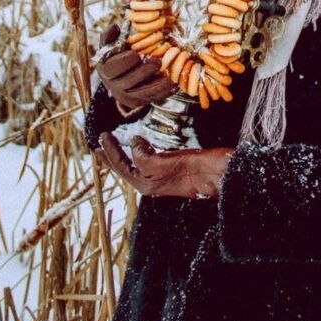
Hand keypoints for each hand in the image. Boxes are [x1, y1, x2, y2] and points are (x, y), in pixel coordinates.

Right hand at [96, 23, 176, 110]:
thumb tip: (115, 27)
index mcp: (106, 70)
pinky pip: (151, 98)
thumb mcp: (109, 45)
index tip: (135, 54)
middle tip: (157, 62)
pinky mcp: (138, 101)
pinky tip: (174, 85)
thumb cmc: (114, 56)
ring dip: (157, 86)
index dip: (124, 61)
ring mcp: (126, 95)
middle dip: (144, 72)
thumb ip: (110, 36)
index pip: (113, 68)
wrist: (115, 77)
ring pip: (142, 93)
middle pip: (129, 81)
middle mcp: (114, 85)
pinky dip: (164, 93)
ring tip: (170, 78)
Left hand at [96, 133, 234, 198]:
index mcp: (146, 184)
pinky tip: (143, 144)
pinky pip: (150, 159)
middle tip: (100, 144)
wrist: (220, 175)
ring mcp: (163, 177)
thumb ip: (144, 156)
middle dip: (113, 156)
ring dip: (125, 154)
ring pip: (137, 164)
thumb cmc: (195, 170)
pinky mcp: (174, 168)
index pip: (121, 165)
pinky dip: (141, 150)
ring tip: (116, 144)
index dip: (110, 150)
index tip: (102, 136)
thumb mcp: (164, 163)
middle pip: (126, 168)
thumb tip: (134, 143)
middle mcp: (152, 183)